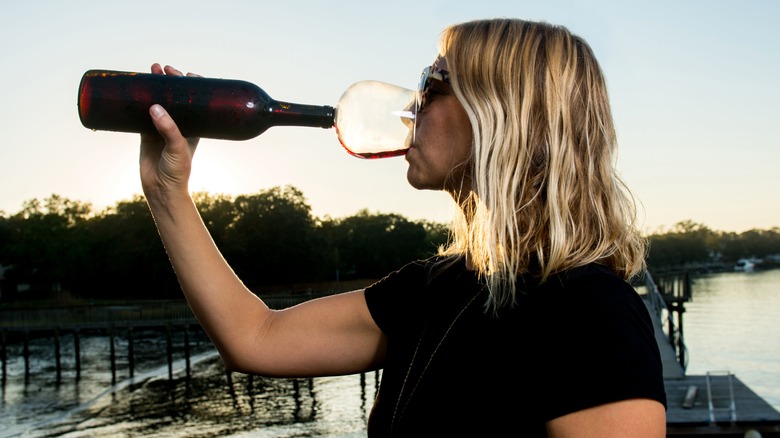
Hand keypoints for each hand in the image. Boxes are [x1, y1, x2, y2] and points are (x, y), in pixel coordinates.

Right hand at [139, 64, 200, 200]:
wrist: (161, 189)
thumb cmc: (177, 171)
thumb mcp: (178, 148)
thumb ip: (168, 128)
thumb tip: (155, 108)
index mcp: (194, 126)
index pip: (196, 101)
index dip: (192, 86)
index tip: (186, 74)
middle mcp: (179, 124)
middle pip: (176, 96)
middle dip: (170, 81)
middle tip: (164, 69)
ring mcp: (162, 127)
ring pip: (159, 101)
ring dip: (155, 86)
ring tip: (152, 69)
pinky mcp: (146, 132)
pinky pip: (141, 112)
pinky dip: (139, 99)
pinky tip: (135, 88)